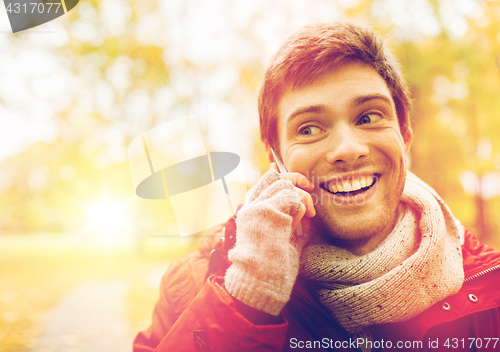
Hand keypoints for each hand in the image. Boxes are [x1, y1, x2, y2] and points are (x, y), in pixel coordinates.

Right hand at [224, 167, 314, 315]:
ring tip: (307, 219)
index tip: (303, 182)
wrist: (261, 281)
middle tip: (311, 197)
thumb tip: (304, 201)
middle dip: (297, 183)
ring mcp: (258, 207)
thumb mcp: (284, 236)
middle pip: (276, 177)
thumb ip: (291, 217)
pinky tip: (300, 225)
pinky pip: (291, 197)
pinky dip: (301, 209)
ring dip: (302, 200)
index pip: (265, 181)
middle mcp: (251, 206)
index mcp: (252, 210)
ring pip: (285, 185)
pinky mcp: (267, 211)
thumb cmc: (274, 265)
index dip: (282, 175)